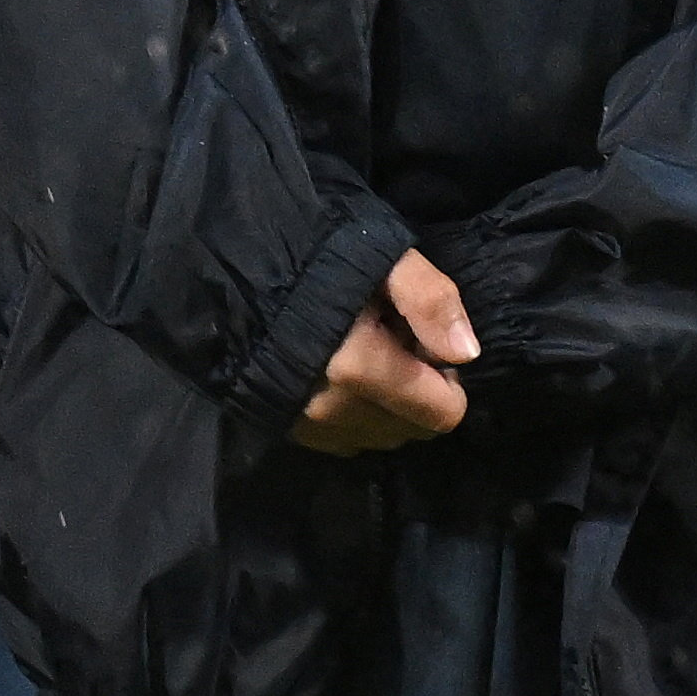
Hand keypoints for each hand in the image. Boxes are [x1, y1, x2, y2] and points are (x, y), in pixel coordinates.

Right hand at [298, 246, 477, 453]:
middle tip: (397, 341)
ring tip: (367, 353)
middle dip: (418, 393)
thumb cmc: (317, 255)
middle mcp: (334, 410)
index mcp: (361, 370)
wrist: (229, 266)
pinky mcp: (284, 428)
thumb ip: (430, 301)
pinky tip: (338, 372)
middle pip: (410, 430)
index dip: (448, 380)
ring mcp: (305, 426)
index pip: (440, 414)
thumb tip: (467, 355)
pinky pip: (342, 440)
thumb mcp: (385, 257)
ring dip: (386, 407)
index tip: (427, 343)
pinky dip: (354, 415)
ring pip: (377, 437)